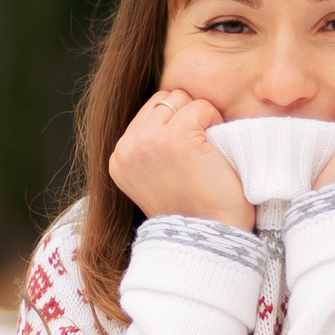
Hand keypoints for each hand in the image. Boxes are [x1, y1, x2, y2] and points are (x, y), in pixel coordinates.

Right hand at [109, 89, 252, 229]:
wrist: (209, 236)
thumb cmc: (191, 210)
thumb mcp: (154, 178)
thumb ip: (149, 148)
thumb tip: (167, 109)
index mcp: (118, 159)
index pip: (148, 112)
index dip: (174, 122)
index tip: (188, 150)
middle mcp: (127, 148)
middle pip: (162, 100)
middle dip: (185, 115)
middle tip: (200, 145)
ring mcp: (150, 141)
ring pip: (179, 98)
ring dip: (199, 116)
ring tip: (207, 146)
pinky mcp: (177, 138)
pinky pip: (201, 107)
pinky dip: (215, 120)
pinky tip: (216, 148)